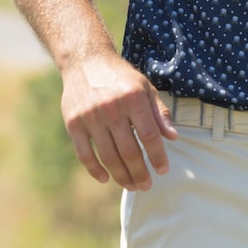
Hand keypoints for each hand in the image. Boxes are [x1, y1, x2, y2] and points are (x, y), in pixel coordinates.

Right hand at [60, 53, 178, 190]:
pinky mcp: (73, 124)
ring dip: (121, 176)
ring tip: (131, 186)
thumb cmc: (121, 77)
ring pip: (108, 157)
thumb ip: (160, 112)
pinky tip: (106, 178)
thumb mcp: (145, 88)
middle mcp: (112, 109)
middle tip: (146, 186)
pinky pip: (85, 154)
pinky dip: (95, 170)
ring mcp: (90, 117)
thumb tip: (173, 137)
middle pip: (129, 151)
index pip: (149, 135)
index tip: (163, 170)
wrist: (86, 62)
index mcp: (133, 99)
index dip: (157, 156)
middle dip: (140, 173)